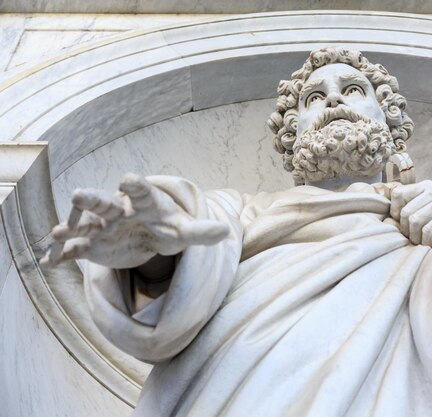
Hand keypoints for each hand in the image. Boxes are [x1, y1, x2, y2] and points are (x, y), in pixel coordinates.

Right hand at [41, 173, 228, 268]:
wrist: (151, 234)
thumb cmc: (169, 227)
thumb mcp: (185, 232)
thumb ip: (202, 232)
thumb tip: (226, 231)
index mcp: (144, 203)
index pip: (141, 191)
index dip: (134, 185)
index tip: (128, 179)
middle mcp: (119, 211)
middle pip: (104, 203)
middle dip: (92, 199)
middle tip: (78, 194)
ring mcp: (102, 228)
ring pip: (83, 225)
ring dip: (70, 227)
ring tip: (57, 233)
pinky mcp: (92, 246)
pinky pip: (75, 250)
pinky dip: (61, 256)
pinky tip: (47, 263)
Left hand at [390, 180, 431, 276]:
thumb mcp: (423, 211)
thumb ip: (408, 206)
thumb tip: (384, 212)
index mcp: (426, 185)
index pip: (398, 194)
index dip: (396, 213)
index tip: (404, 225)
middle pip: (405, 211)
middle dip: (407, 230)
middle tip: (415, 238)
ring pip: (415, 221)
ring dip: (416, 237)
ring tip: (422, 241)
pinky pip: (427, 230)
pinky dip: (426, 241)